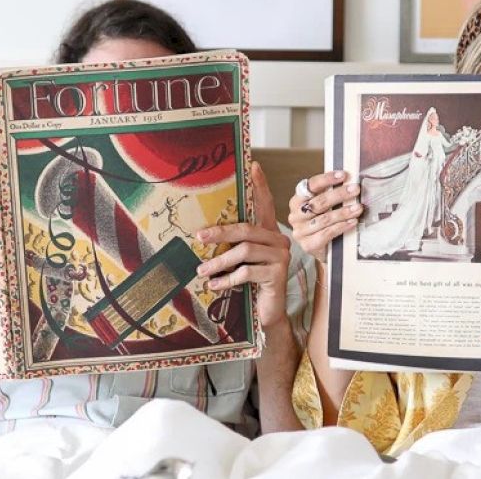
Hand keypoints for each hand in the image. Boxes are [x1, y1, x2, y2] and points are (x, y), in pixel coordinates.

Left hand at [195, 162, 291, 327]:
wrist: (267, 314)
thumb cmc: (250, 285)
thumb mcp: (240, 261)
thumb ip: (233, 245)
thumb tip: (203, 232)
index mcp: (269, 233)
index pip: (265, 204)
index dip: (260, 185)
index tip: (253, 166)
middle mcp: (279, 241)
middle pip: (246, 229)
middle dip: (220, 232)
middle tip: (199, 236)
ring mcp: (281, 257)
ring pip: (244, 251)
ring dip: (219, 262)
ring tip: (202, 270)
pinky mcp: (278, 274)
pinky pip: (248, 271)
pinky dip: (227, 279)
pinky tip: (214, 285)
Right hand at [287, 170, 364, 262]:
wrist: (325, 250)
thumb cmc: (325, 224)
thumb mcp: (325, 207)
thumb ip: (331, 194)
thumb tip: (350, 182)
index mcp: (297, 200)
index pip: (310, 186)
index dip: (327, 179)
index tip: (343, 175)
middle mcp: (295, 215)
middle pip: (319, 202)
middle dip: (339, 194)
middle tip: (355, 189)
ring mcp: (300, 231)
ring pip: (324, 219)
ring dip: (343, 212)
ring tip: (358, 208)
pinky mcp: (307, 245)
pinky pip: (326, 234)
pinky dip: (341, 227)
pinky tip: (352, 222)